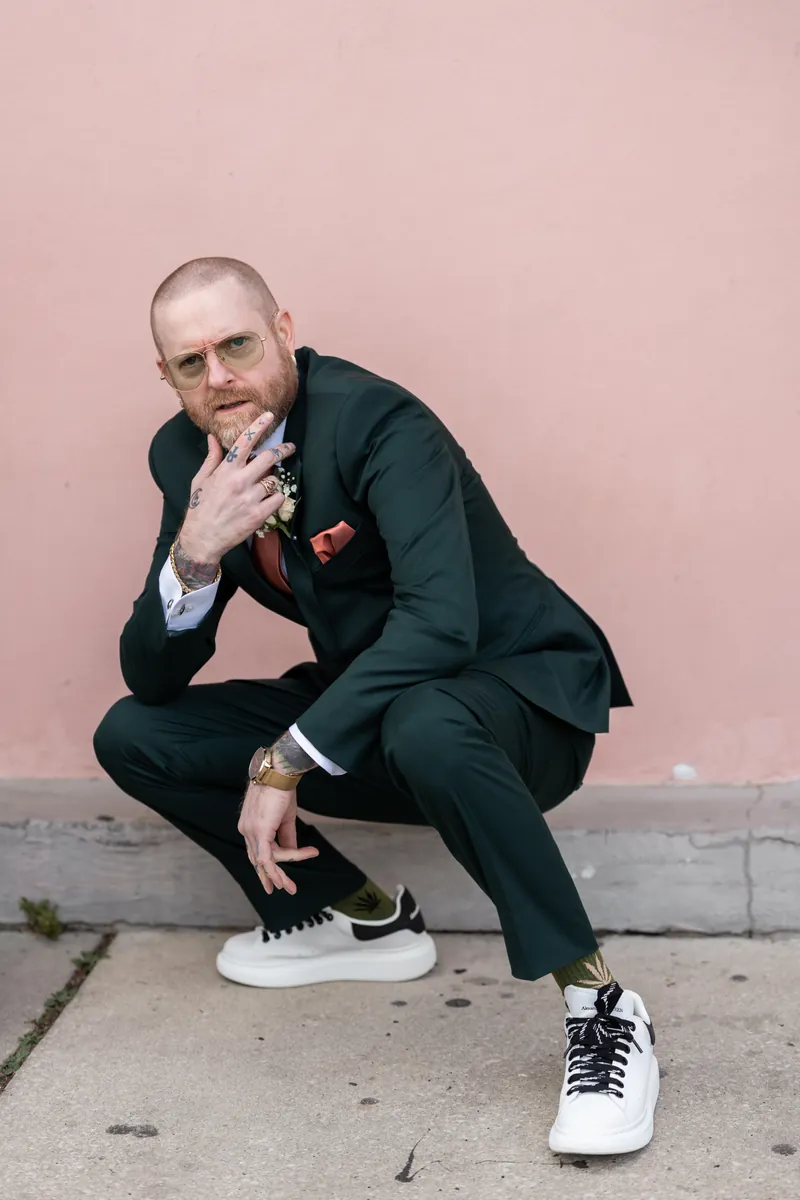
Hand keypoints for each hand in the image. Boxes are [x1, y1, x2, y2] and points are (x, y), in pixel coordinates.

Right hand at [179, 413, 296, 563]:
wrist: (202, 538)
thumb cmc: (200, 508)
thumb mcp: (200, 480)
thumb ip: (211, 458)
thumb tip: (213, 438)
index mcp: (225, 471)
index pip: (244, 442)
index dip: (258, 426)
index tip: (269, 416)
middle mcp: (239, 481)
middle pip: (268, 458)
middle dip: (282, 450)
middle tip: (290, 448)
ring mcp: (250, 498)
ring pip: (274, 481)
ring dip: (273, 482)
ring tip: (264, 488)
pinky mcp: (258, 514)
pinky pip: (278, 499)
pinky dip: (276, 498)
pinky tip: (267, 501)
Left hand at [237, 782, 318, 895]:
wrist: (279, 774)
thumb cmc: (282, 790)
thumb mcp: (285, 817)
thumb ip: (287, 837)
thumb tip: (293, 852)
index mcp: (248, 826)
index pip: (258, 850)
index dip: (269, 863)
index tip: (284, 870)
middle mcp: (245, 831)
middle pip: (258, 859)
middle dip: (268, 876)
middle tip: (278, 889)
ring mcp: (250, 831)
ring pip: (265, 861)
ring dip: (279, 875)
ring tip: (291, 886)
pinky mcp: (259, 831)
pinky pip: (267, 857)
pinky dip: (276, 870)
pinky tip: (283, 880)